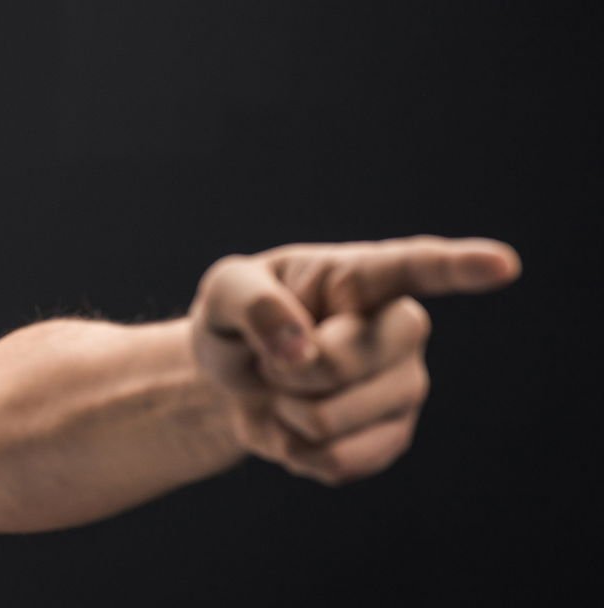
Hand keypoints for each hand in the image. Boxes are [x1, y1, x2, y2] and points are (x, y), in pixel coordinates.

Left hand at [189, 235, 520, 484]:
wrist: (236, 381)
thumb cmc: (238, 321)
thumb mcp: (224, 294)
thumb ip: (251, 303)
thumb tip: (304, 348)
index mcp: (362, 275)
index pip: (417, 267)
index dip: (461, 267)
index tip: (502, 264)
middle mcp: (398, 326)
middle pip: (343, 360)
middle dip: (287, 368)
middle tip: (276, 356)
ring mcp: (404, 383)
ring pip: (334, 418)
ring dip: (287, 412)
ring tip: (289, 389)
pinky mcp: (394, 435)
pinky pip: (339, 461)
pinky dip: (297, 451)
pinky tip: (299, 426)